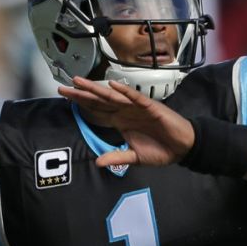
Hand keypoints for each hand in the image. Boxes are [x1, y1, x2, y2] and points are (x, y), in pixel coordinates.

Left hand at [58, 77, 194, 167]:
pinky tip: (113, 84)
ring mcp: (137, 108)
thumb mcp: (135, 157)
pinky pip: (136, 98)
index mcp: (121, 121)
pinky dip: (125, 91)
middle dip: (81, 94)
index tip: (65, 99)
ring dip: (96, 88)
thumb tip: (97, 163)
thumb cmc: (161, 150)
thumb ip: (117, 157)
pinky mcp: (151, 108)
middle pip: (99, 100)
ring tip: (80, 82)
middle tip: (63, 87)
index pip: (97, 111)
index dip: (81, 104)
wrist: (183, 148)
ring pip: (113, 96)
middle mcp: (126, 112)